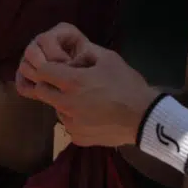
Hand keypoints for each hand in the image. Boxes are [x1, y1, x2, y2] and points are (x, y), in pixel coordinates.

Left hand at [15, 26, 157, 147]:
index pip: (41, 71)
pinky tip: (93, 115)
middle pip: (41, 91)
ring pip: (55, 108)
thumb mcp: (109, 59)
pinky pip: (68, 124)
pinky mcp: (78, 137)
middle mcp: (66, 103)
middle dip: (48, 84)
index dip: (47, 67)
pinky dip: (75, 119)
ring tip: (85, 101)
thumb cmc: (128, 85)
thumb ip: (86, 51)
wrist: (145, 119)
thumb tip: (71, 50)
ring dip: (62, 103)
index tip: (56, 67)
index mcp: (72, 82)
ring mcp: (70, 123)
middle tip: (67, 83)